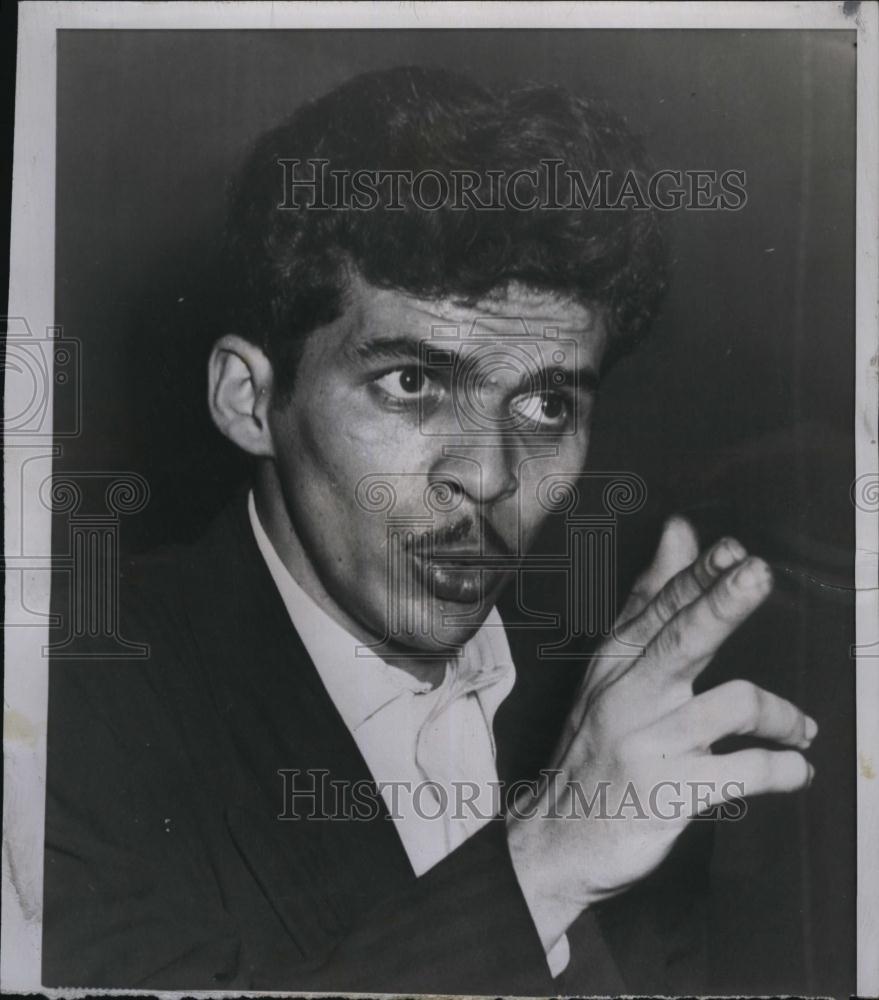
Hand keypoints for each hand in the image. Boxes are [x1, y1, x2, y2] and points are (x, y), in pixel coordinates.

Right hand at [506, 517, 816, 952]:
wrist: (558, 838)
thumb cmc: (594, 747)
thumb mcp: (611, 671)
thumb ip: (650, 600)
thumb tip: (680, 533)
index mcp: (616, 662)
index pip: (659, 608)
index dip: (697, 576)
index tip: (733, 551)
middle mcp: (629, 697)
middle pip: (681, 638)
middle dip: (721, 603)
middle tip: (756, 575)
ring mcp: (648, 745)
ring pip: (732, 706)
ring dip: (784, 716)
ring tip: (799, 729)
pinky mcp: (669, 794)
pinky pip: (744, 771)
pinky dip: (783, 769)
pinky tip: (794, 770)